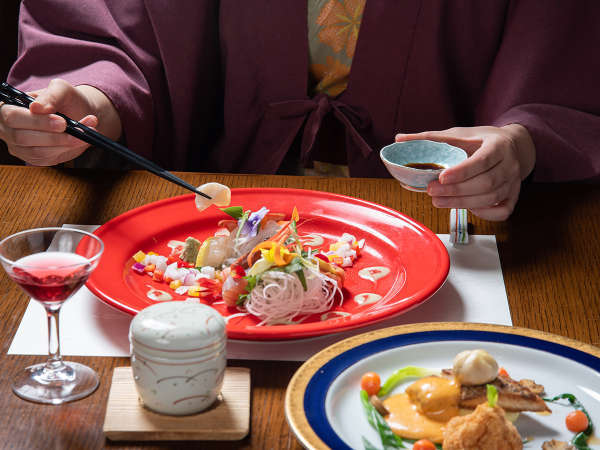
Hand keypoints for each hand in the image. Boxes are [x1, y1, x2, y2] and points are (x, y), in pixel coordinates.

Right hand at [0, 78, 120, 165]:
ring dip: (64, 143)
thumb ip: (50, 96)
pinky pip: (48, 158)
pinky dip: (67, 150)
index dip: (36, 121)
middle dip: (52, 136)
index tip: (62, 122)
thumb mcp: (61, 90)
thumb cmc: (65, 99)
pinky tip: (80, 140)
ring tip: (84, 133)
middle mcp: (9, 128)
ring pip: (38, 151)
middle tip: (75, 130)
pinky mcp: (35, 158)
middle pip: (22, 138)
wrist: (79, 113)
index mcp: (9, 107)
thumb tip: (36, 108)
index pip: (12, 117)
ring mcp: (20, 146)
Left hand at [395, 125, 535, 220]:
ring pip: (491, 198)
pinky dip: (484, 213)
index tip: (441, 177)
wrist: (511, 146)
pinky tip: (466, 208)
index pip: (482, 160)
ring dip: (462, 203)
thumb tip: (398, 138)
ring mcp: (514, 182)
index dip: (462, 171)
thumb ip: (430, 138)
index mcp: (498, 145)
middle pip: (486, 183)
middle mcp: (510, 164)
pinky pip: (502, 211)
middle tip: (431, 191)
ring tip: (438, 201)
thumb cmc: (480, 141)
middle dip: (456, 191)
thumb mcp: (458, 134)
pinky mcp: (514, 196)